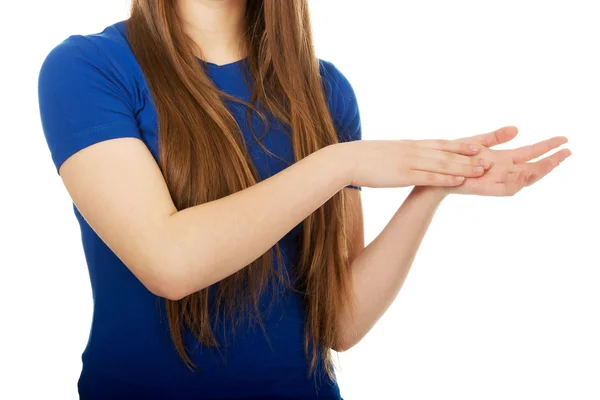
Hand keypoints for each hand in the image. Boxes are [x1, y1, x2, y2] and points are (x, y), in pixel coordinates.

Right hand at [344, 139, 490, 188]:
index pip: (441, 143)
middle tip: (490, 157)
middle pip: (448, 152)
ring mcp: (410, 162)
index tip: (478, 145)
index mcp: (411, 145)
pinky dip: (447, 178)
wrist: (348, 159)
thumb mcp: (387, 152)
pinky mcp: (403, 175)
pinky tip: (460, 180)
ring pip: (443, 163)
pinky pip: (430, 176)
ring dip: (464, 166)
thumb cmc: (364, 158)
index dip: (461, 145)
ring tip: (483, 169)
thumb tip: (406, 157)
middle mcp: (414, 150)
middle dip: (470, 155)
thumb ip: (401, 154)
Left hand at [448, 126, 570, 195]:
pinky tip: (525, 172)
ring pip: (524, 180)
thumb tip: (517, 128)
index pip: (531, 153)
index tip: (563, 140)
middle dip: (551, 160)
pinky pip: (507, 189)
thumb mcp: (478, 142)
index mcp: (503, 159)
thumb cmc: (454, 158)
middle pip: (533, 167)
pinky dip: (517, 182)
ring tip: (552, 161)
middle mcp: (503, 171)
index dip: (547, 146)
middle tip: (568, 152)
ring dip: (538, 171)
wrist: (437, 173)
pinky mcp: (487, 189)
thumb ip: (497, 137)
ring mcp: (497, 181)